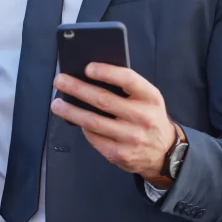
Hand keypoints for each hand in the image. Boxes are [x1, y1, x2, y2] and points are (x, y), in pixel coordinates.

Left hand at [50, 64, 174, 179]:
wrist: (165, 151)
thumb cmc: (149, 117)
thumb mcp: (148, 98)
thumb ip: (127, 88)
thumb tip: (91, 76)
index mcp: (150, 97)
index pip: (127, 79)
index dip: (106, 72)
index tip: (87, 67)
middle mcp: (142, 117)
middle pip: (103, 100)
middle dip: (77, 89)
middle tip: (60, 81)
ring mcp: (131, 138)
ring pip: (93, 122)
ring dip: (70, 111)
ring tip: (57, 103)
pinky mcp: (120, 154)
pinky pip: (94, 138)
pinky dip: (83, 128)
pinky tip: (75, 120)